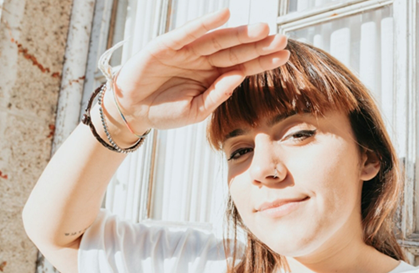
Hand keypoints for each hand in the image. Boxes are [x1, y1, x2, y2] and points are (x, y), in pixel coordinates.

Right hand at [103, 8, 289, 133]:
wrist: (133, 111)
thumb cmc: (165, 111)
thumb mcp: (195, 111)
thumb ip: (217, 95)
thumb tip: (239, 77)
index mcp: (214, 76)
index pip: (244, 66)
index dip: (264, 60)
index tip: (284, 55)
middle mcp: (204, 60)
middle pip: (236, 50)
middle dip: (259, 44)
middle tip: (281, 38)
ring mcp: (188, 51)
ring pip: (218, 39)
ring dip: (239, 33)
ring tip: (261, 29)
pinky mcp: (168, 45)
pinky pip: (190, 32)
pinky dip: (206, 23)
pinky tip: (224, 15)